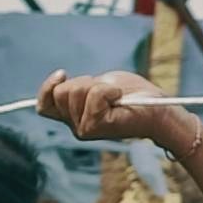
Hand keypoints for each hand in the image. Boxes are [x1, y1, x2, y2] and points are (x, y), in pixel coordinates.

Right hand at [37, 70, 186, 144]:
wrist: (158, 109)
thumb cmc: (133, 96)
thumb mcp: (101, 84)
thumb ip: (80, 85)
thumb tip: (59, 79)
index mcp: (74, 116)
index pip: (44, 106)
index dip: (47, 88)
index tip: (62, 73)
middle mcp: (75, 126)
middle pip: (61, 92)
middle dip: (84, 82)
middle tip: (107, 90)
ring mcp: (84, 129)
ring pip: (75, 92)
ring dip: (98, 86)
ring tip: (114, 95)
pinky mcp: (96, 128)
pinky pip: (93, 96)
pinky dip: (108, 90)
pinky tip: (119, 97)